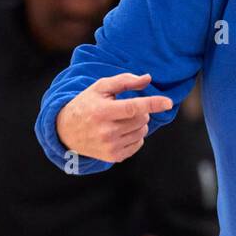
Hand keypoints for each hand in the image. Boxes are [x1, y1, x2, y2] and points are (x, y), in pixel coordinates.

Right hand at [55, 73, 172, 162]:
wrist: (66, 131)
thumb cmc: (87, 104)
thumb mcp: (100, 88)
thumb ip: (124, 81)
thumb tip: (148, 78)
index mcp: (102, 111)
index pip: (133, 107)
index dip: (152, 104)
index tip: (168, 102)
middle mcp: (106, 131)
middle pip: (142, 119)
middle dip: (140, 112)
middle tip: (125, 109)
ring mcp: (110, 146)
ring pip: (142, 132)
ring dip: (138, 124)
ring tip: (121, 120)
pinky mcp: (114, 157)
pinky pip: (138, 144)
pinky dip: (135, 136)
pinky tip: (121, 132)